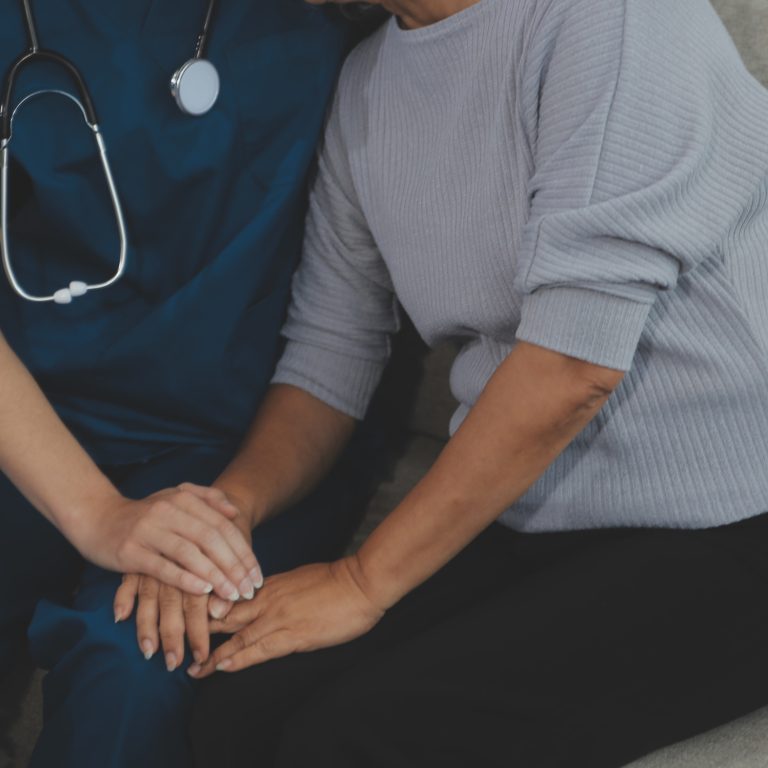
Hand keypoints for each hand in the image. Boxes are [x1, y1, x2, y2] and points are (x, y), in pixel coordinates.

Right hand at [114, 506, 258, 665]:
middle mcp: (168, 510)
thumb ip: (207, 500)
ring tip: (232, 595)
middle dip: (234, 567)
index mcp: (183, 499)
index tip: (256, 577)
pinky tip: (202, 591)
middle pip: (210, 539)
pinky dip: (184, 578)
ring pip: (189, 553)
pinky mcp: (130, 550)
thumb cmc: (144, 514)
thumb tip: (233, 513)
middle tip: (248, 591)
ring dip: (214, 576)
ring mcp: (148, 529)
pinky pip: (162, 566)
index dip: (242, 552)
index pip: (222, 526)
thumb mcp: (176, 499)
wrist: (96, 517)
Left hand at [188, 557, 384, 677]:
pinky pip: (259, 649)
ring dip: (214, 654)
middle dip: (200, 632)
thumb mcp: (298, 578)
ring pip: (237, 636)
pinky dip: (239, 658)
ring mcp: (279, 617)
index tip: (187, 616)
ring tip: (194, 668)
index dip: (206, 608)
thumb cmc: (335, 580)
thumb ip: (276, 589)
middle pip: (225, 616)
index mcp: (269, 585)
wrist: (360, 582)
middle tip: (178, 643)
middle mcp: (268, 600)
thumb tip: (260, 597)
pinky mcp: (293, 635)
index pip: (229, 597)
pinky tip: (224, 667)